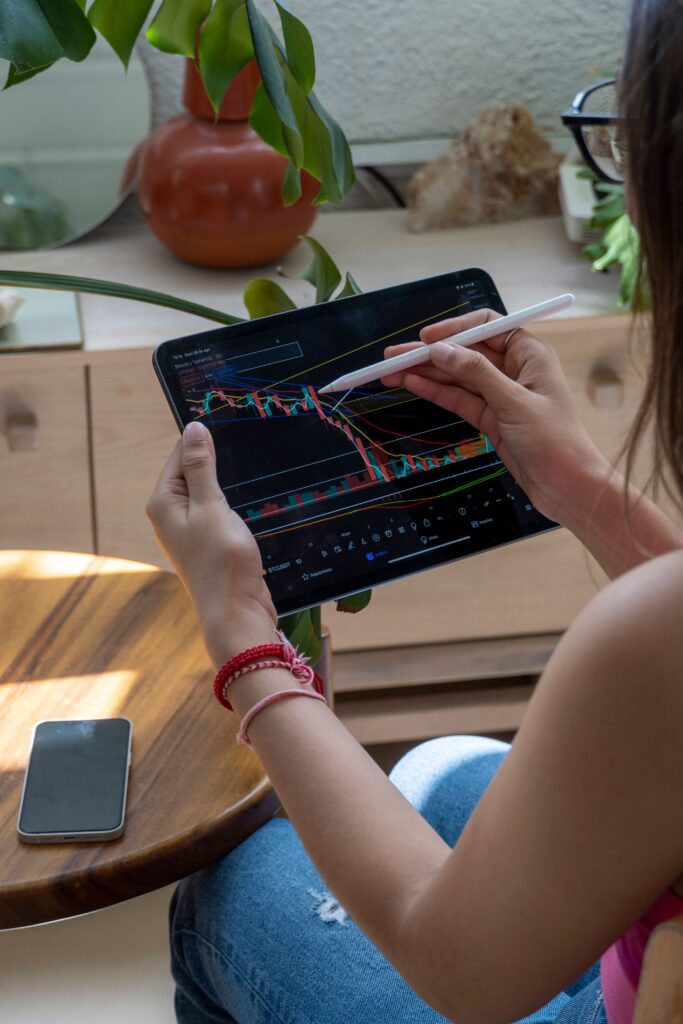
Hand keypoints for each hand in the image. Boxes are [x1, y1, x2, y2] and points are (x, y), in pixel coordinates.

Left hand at [146, 421, 276, 667]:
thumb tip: (193, 428)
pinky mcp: (210, 544)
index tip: (230, 420)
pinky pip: (220, 511)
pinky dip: (235, 504)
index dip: (204, 439)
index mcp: (163, 503)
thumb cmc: (222, 562)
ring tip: (254, 474)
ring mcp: (190, 531)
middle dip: (219, 461)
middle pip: (194, 472)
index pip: (179, 454)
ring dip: (230, 484)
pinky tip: (254, 502)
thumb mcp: (212, 506)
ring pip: (210, 492)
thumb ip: (202, 467)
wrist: (236, 613)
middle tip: (248, 444)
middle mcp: (171, 515)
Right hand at [382, 309, 606, 523]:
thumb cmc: (554, 440)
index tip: (425, 338)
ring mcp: (500, 395)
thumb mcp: (513, 402)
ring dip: (426, 373)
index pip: (487, 325)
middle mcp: (514, 370)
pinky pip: (459, 399)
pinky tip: (411, 384)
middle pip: (465, 352)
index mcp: (529, 354)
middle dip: (430, 353)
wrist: (568, 488)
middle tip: (391, 357)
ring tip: (389, 373)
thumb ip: (476, 373)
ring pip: (457, 377)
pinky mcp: (491, 419)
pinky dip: (436, 392)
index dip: (455, 328)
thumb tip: (440, 350)